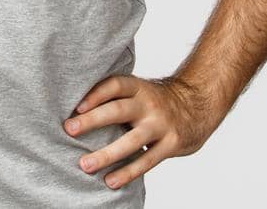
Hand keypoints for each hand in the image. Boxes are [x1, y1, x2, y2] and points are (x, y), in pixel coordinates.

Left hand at [62, 72, 220, 190]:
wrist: (197, 107)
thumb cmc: (155, 102)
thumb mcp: (139, 91)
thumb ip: (115, 97)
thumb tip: (75, 111)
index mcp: (138, 87)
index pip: (114, 85)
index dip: (95, 94)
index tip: (76, 107)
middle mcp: (149, 103)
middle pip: (118, 110)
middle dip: (92, 120)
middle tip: (69, 130)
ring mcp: (160, 124)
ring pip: (131, 140)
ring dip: (106, 154)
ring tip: (85, 165)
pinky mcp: (170, 144)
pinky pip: (146, 161)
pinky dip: (127, 172)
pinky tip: (110, 181)